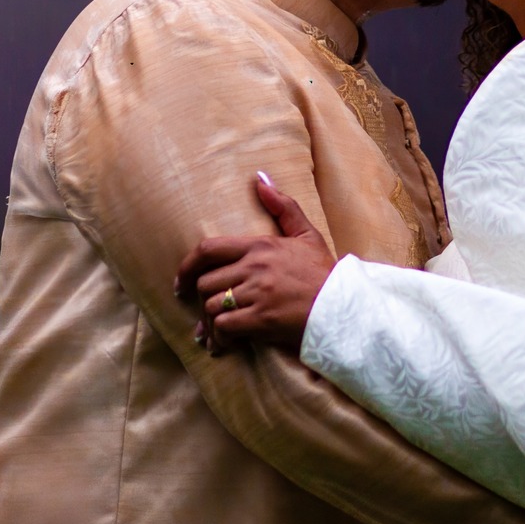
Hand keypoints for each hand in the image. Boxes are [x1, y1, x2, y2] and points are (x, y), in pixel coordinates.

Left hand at [173, 172, 336, 354]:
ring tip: (213, 334)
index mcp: (260, 245)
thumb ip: (282, 206)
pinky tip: (223, 345)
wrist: (344, 307)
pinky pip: (224, 327)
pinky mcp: (261, 319)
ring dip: (209, 323)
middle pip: (206, 282)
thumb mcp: (306, 234)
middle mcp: (254, 267)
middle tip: (205, 312)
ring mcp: (257, 293)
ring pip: (211, 306)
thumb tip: (259, 178)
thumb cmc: (324, 272)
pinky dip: (219, 339)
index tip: (181, 282)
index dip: (186, 267)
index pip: (208, 249)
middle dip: (203, 299)